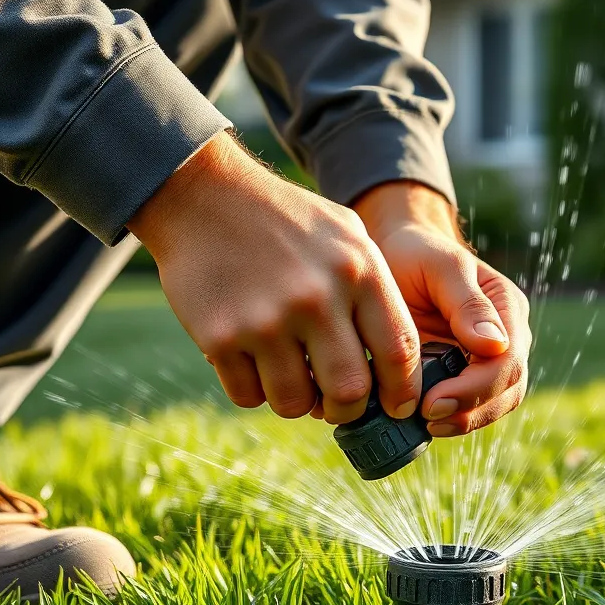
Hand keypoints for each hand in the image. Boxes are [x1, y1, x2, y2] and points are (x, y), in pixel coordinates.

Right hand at [128, 132, 420, 423]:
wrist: (202, 194)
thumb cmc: (284, 220)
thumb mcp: (346, 234)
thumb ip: (375, 292)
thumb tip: (398, 365)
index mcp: (359, 271)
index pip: (400, 351)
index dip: (402, 392)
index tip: (396, 408)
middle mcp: (318, 297)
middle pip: (350, 391)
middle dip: (347, 410)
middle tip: (337, 405)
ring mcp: (267, 319)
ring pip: (296, 403)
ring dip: (296, 401)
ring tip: (289, 376)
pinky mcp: (221, 336)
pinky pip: (247, 395)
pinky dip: (252, 389)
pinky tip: (249, 359)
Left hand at [354, 182, 529, 436]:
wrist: (395, 256)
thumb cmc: (415, 253)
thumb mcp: (438, 266)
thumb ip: (467, 303)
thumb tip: (494, 346)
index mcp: (506, 308)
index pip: (506, 360)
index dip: (475, 388)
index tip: (433, 401)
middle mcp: (506, 337)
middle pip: (508, 389)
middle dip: (470, 410)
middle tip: (427, 419)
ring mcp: (487, 359)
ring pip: (495, 405)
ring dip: (464, 422)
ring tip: (425, 425)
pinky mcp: (464, 375)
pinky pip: (469, 407)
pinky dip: (450, 419)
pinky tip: (421, 422)